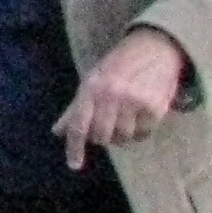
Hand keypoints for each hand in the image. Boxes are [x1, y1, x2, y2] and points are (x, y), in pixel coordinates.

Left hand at [55, 27, 188, 167]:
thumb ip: (75, 108)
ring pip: (123, 138)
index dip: (75, 148)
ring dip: (122, 135)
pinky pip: (143, 133)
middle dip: (102, 137)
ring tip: (125, 118)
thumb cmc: (118, 65)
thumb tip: (57, 132)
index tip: (74, 165)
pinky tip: (140, 116)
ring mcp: (134, 102)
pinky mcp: (154, 108)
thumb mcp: (92, 80)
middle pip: (101, 136)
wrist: (155, 47)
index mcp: (91, 88)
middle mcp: (111, 96)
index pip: (78, 125)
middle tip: (108, 127)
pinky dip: (140, 131)